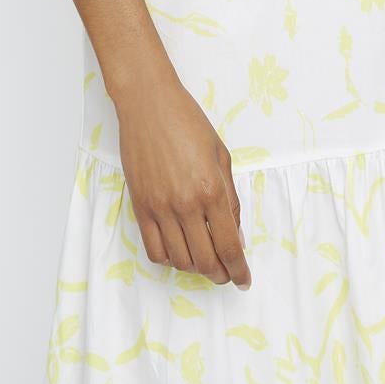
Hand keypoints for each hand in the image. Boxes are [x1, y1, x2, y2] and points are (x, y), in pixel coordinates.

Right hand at [115, 72, 251, 288]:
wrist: (148, 104)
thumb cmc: (189, 123)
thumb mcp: (222, 156)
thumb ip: (230, 199)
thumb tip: (236, 234)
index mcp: (211, 190)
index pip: (228, 245)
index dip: (239, 269)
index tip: (244, 280)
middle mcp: (185, 204)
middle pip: (205, 260)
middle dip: (220, 274)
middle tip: (227, 273)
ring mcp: (159, 208)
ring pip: (179, 260)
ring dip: (196, 268)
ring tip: (205, 262)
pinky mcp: (140, 206)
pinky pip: (153, 249)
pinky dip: (169, 259)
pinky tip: (179, 252)